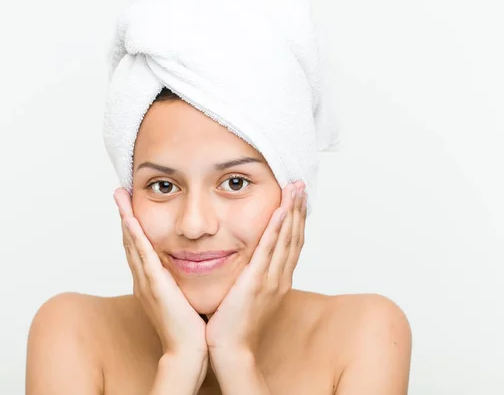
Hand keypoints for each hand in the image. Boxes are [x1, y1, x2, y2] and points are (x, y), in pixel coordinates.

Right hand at [113, 188, 207, 361]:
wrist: (187, 349)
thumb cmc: (189, 326)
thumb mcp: (181, 296)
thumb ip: (180, 280)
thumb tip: (190, 265)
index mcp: (150, 281)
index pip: (139, 248)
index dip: (133, 226)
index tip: (131, 206)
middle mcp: (143, 278)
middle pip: (130, 241)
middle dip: (124, 216)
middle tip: (120, 193)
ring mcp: (146, 280)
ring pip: (132, 243)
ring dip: (125, 218)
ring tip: (120, 196)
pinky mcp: (154, 284)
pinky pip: (142, 255)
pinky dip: (135, 235)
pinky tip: (131, 219)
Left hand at [205, 181, 306, 355]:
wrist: (231, 347)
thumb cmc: (234, 323)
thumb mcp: (248, 294)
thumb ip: (251, 275)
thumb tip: (247, 261)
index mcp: (278, 279)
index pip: (291, 243)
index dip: (296, 220)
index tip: (296, 199)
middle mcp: (280, 277)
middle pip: (294, 236)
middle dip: (298, 209)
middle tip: (301, 185)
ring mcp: (272, 278)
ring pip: (287, 238)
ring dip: (292, 211)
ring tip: (295, 189)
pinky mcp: (258, 281)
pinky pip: (270, 249)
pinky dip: (277, 228)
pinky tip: (280, 210)